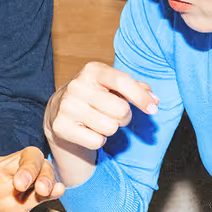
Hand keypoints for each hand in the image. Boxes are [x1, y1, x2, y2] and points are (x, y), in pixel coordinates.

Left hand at [0, 138, 64, 211]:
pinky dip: (52, 191)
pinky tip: (56, 192)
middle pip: (26, 154)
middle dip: (28, 168)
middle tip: (18, 184)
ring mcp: (12, 183)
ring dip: (44, 178)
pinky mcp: (19, 202)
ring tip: (43, 191)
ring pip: (40, 171)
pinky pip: (41, 194)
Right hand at [43, 63, 159, 186]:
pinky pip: (96, 141)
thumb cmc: (93, 96)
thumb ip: (135, 89)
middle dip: (124, 117)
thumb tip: (154, 101)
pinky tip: (89, 130)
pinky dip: (98, 140)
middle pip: (120, 110)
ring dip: (110, 128)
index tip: (153, 109)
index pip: (122, 81)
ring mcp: (67, 107)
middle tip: (115, 115)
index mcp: (92, 70)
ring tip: (100, 121)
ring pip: (110, 128)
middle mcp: (77, 86)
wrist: (57, 111)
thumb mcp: (112, 86)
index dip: (140, 97)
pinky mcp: (61, 127)